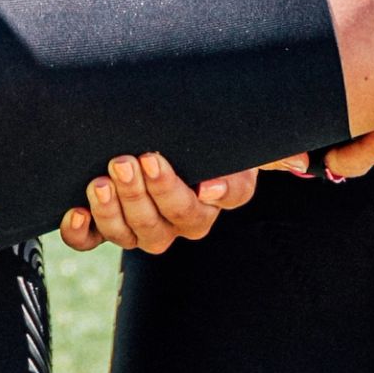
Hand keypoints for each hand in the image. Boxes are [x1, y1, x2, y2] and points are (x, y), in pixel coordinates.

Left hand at [56, 150, 268, 253]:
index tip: (204, 182)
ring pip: (130, 236)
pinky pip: (90, 240)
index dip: (203, 195)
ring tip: (103, 179)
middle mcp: (176, 221)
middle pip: (163, 226)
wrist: (157, 131)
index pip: (208, 205)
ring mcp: (139, 225)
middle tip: (130, 161)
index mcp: (210, 201)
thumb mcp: (235, 139)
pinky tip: (76, 210)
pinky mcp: (103, 222)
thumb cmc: (206, 136)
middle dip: (146, 196)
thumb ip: (266, 149)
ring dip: (115, 211)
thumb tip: (297, 159)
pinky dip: (81, 231)